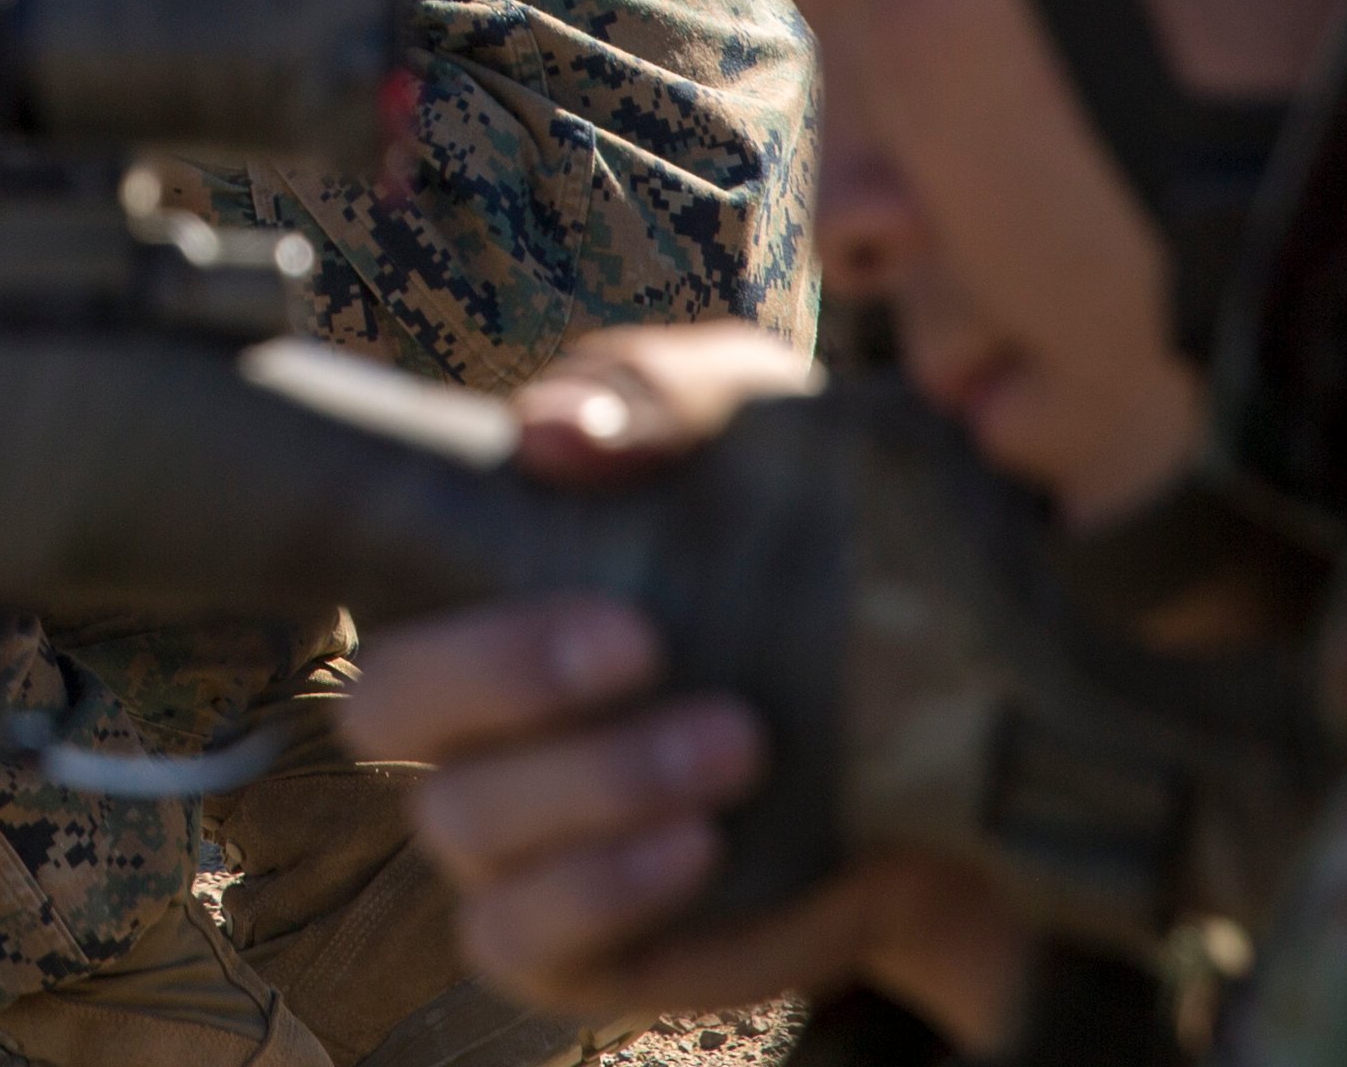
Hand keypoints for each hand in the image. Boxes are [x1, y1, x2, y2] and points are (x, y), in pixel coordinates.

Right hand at [341, 328, 1033, 1043]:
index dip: (465, 622)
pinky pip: (529, 951)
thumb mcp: (764, 425)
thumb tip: (550, 432)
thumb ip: (655, 395)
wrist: (960, 717)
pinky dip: (605, 898)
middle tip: (656, 651)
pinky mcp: (589, 951)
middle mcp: (477, 727)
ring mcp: (524, 849)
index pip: (386, 601)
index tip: (626, 612)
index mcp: (485, 597)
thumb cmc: (822, 540)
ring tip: (735, 748)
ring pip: (461, 837)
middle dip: (505, 681)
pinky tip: (706, 846)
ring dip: (587, 791)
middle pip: (386, 715)